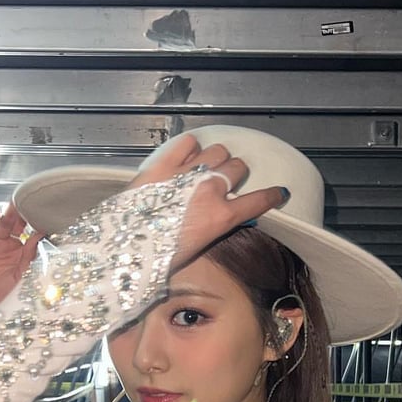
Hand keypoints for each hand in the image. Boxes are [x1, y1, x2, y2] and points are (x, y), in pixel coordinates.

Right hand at [0, 205, 40, 312]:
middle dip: (21, 214)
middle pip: (16, 225)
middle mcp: (6, 247)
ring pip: (1, 223)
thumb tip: (39, 238)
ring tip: (14, 205)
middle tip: (28, 203)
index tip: (42, 215)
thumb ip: (29, 255)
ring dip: (7, 213)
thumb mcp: (19, 275)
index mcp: (19, 254)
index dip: (34, 225)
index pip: (29, 234)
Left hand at [127, 133, 287, 271]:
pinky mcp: (164, 163)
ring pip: (218, 150)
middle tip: (224, 182)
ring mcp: (188, 173)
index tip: (278, 193)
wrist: (122, 247)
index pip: (259, 201)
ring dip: (216, 158)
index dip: (272, 196)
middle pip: (238, 168)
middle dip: (235, 174)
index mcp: (221, 217)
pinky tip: (185, 157)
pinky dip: (190, 148)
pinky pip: (188, 143)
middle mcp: (210, 190)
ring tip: (204, 167)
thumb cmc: (158, 258)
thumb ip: (214, 229)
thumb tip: (222, 219)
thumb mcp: (196, 251)